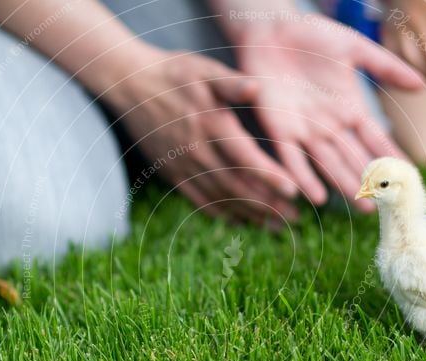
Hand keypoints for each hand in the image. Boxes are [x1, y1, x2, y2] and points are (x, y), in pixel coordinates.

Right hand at [105, 48, 299, 227]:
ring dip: (250, 214)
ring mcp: (184, 165)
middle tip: (294, 218)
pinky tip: (242, 222)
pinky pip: (200, 200)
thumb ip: (232, 82)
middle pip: (236, 185)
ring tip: (276, 226)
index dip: (268, 176)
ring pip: (221, 197)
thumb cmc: (174, 73)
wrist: (130, 86)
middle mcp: (198, 150)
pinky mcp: (173, 174)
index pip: (243, 157)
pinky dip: (222, 214)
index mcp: (211, 124)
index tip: (293, 191)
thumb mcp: (204, 69)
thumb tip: (257, 87)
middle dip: (267, 204)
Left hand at [232, 13, 423, 209]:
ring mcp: (305, 130)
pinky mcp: (278, 130)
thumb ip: (385, 67)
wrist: (270, 30)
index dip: (392, 157)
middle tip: (386, 207)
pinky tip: (316, 197)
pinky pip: (292, 158)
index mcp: (349, 108)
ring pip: (328, 164)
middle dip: (370, 182)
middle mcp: (329, 125)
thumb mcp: (353, 49)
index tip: (411, 177)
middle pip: (354, 159)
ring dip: (344, 186)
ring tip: (362, 208)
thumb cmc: (311, 36)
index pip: (376, 139)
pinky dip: (304, 177)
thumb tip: (421, 85)